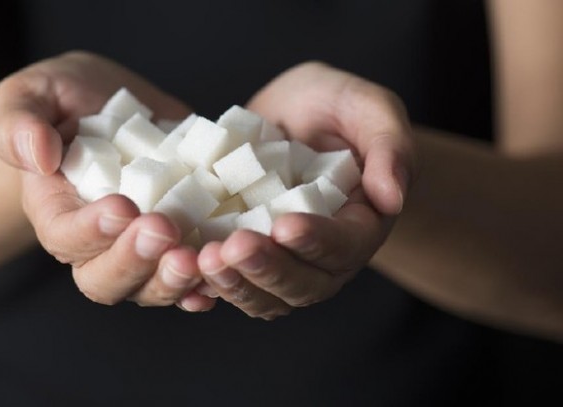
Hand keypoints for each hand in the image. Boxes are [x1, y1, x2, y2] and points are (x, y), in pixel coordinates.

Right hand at [0, 51, 214, 309]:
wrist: (110, 104)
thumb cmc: (63, 99)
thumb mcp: (32, 94)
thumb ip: (20, 123)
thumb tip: (37, 156)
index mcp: (54, 210)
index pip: (64, 237)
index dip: (91, 230)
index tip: (121, 206)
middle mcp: (95, 242)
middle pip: (104, 279)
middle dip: (135, 260)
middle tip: (163, 229)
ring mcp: (139, 247)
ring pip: (149, 287)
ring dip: (173, 279)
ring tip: (197, 258)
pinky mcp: (177, 240)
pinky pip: (188, 277)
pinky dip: (204, 283)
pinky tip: (219, 276)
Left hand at [196, 62, 416, 318]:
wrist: (295, 121)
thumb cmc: (336, 109)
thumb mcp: (367, 108)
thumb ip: (389, 145)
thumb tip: (392, 197)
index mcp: (359, 224)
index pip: (344, 246)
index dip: (317, 241)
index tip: (285, 224)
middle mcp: (323, 256)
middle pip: (303, 284)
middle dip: (267, 269)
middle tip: (232, 248)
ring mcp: (283, 262)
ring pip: (265, 296)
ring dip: (234, 284)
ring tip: (203, 259)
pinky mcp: (247, 258)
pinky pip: (232, 285)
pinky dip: (209, 285)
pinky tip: (184, 267)